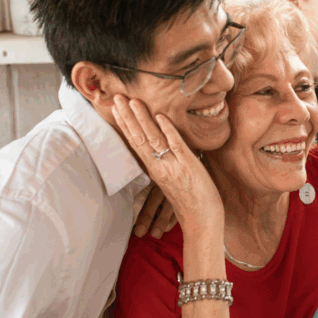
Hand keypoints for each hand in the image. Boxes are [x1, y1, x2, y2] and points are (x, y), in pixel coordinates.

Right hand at [111, 95, 221, 231]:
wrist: (201, 220)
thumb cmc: (190, 201)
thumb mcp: (171, 181)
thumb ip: (164, 164)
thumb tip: (162, 146)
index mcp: (154, 170)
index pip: (135, 142)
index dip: (125, 124)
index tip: (116, 108)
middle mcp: (159, 167)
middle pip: (139, 138)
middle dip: (127, 116)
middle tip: (116, 97)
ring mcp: (173, 166)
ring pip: (153, 139)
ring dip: (142, 118)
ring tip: (132, 101)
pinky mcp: (188, 166)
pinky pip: (176, 145)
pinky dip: (168, 130)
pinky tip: (160, 116)